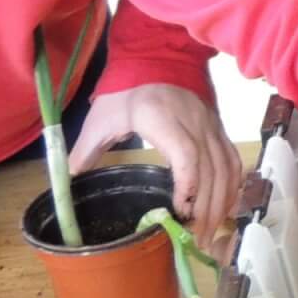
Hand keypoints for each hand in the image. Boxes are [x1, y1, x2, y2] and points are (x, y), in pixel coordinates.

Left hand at [70, 84, 242, 244]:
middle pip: (210, 170)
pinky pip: (231, 161)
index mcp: (161, 118)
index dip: (188, 187)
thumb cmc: (125, 91)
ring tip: (209, 233)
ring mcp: (210, 125)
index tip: (180, 213)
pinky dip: (231, 187)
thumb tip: (65, 185)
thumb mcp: (100, 119)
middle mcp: (193, 122)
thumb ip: (84, 151)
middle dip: (206, 209)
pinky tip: (223, 209)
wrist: (156, 58)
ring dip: (221, 203)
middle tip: (195, 240)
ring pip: (226, 168)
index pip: (187, 155)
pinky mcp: (218, 129)